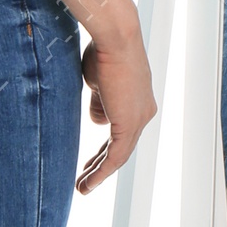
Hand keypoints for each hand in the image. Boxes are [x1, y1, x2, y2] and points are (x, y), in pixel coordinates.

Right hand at [77, 35, 155, 192]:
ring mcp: (139, 120)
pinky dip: (101, 172)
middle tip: (86, 179)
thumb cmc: (104, 51)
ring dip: (98, 173)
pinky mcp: (129, 124)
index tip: (90, 159)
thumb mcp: (99, 81)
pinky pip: (115, 156)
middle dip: (101, 164)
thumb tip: (98, 119)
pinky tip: (88, 183)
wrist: (115, 38)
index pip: (122, 131)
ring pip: (118, 155)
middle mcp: (143, 112)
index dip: (105, 147)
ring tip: (82, 188)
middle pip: (121, 147)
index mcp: (138, 101)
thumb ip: (99, 102)